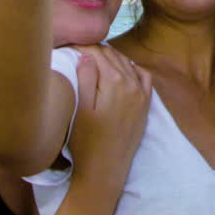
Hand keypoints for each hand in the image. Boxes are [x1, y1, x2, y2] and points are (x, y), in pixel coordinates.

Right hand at [68, 46, 151, 191]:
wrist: (105, 171)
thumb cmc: (86, 142)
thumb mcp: (80, 108)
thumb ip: (86, 78)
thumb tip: (87, 55)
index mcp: (114, 82)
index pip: (97, 53)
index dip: (82, 46)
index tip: (69, 44)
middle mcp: (132, 84)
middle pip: (113, 56)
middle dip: (96, 49)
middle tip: (78, 48)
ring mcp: (142, 95)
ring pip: (127, 64)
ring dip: (111, 57)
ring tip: (94, 57)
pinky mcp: (145, 105)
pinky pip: (144, 77)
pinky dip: (132, 68)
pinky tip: (120, 69)